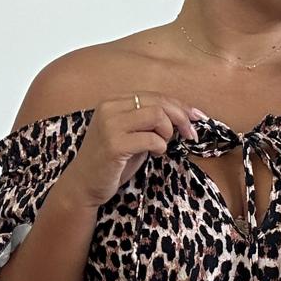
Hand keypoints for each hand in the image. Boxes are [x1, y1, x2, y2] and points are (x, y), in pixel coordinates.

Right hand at [55, 94, 205, 210]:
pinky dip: (160, 147)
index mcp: (113, 101)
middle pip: (159, 103)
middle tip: (191, 134)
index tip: (196, 117)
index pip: (155, 96)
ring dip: (167, 133)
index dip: (179, 106)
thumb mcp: (131, 134)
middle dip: (181, 118)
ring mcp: (110, 125)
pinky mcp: (114, 144)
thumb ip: (149, 121)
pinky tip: (155, 154)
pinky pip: (152, 139)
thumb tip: (185, 115)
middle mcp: (109, 108)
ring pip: (157, 116)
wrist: (84, 184)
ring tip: (162, 145)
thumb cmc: (112, 160)